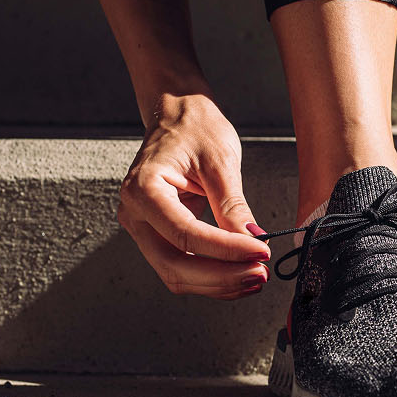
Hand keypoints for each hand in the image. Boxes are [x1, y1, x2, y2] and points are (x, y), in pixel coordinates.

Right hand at [117, 93, 272, 298]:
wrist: (177, 114)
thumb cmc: (195, 127)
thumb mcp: (220, 161)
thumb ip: (233, 205)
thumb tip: (253, 241)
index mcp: (143, 189)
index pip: (185, 234)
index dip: (225, 249)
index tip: (261, 251)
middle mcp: (134, 214)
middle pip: (174, 264)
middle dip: (221, 276)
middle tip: (260, 274)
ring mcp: (142, 227)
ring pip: (176, 273)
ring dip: (218, 282)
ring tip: (256, 277)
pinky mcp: (156, 234)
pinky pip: (180, 265)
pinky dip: (211, 275)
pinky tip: (239, 273)